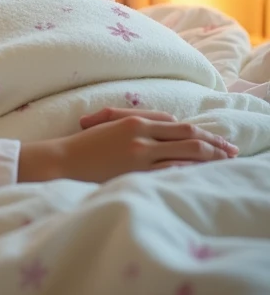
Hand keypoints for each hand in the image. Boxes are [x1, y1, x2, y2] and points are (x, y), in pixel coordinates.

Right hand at [18, 108, 237, 184]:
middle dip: (212, 141)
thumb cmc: (84, 144)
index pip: (174, 123)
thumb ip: (133, 121)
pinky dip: (190, 169)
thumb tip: (162, 124)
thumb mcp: (108, 124)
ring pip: (185, 151)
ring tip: (225, 160)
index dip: (195, 130)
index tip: (210, 139)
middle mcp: (141, 135)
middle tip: (231, 149)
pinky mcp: (137, 174)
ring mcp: (141, 155)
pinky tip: (203, 172)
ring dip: (209, 155)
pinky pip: (171, 170)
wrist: (63, 160)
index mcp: (134, 121)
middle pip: (186, 134)